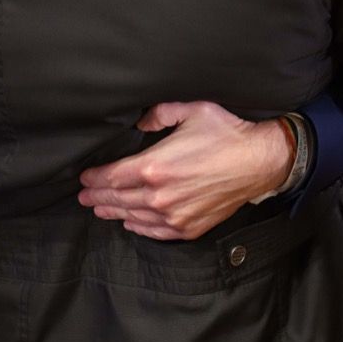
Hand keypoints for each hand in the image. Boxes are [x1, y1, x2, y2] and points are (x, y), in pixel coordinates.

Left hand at [78, 101, 294, 240]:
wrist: (259, 161)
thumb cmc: (226, 133)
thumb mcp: (191, 110)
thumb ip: (160, 113)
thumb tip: (141, 122)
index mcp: (154, 166)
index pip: (112, 177)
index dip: (95, 178)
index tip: (84, 178)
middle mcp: (159, 196)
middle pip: (118, 200)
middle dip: (97, 197)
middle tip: (84, 197)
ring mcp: (174, 215)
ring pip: (134, 217)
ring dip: (114, 213)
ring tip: (100, 210)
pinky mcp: (189, 227)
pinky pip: (156, 232)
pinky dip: (139, 227)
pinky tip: (131, 223)